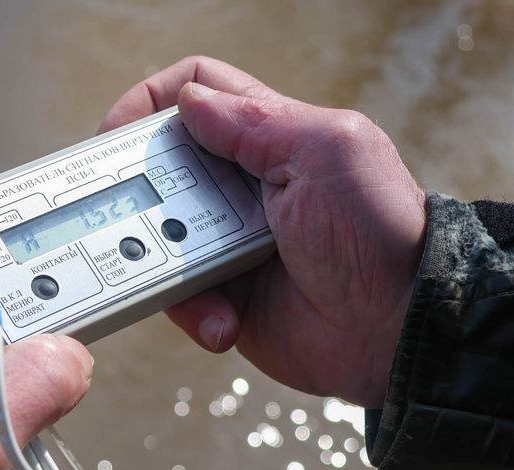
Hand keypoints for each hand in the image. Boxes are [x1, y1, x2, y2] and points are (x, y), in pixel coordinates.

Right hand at [100, 57, 425, 406]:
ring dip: (164, 260)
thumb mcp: (327, 155)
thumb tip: (189, 102)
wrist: (396, 333)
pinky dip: (194, 311)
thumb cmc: (379, 236)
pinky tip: (225, 321)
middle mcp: (240, 185)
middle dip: (140, 191)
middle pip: (160, 166)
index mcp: (269, 137)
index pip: (197, 92)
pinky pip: (178, 296)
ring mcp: (228, 242)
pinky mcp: (222, 296)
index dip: (151, 102)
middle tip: (139, 217)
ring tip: (201, 283)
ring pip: (156, 236)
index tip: (117, 135)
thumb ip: (255, 122)